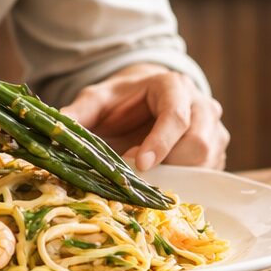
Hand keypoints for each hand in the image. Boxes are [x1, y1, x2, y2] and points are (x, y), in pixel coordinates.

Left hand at [60, 64, 228, 170]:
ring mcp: (214, 130)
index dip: (160, 142)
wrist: (146, 101)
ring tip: (147, 173)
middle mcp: (202, 106)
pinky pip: (208, 175)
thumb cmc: (122, 100)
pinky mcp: (216, 153)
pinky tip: (162, 178)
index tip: (139, 164)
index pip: (176, 115)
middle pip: (198, 144)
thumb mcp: (98, 99)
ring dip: (177, 175)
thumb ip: (79, 112)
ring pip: (206, 162)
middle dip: (168, 164)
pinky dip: (186, 183)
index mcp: (174, 87)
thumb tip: (54, 128)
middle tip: (136, 171)